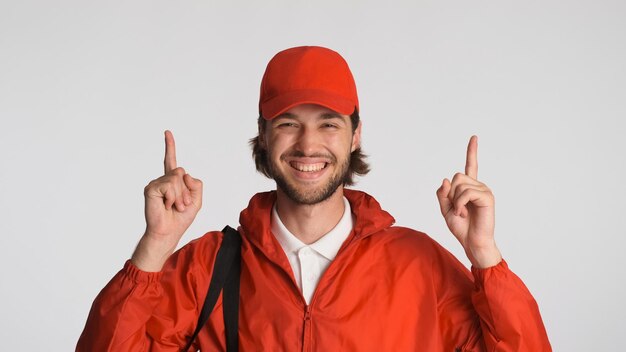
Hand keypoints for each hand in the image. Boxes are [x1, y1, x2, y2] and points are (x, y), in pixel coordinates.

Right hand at [131, 130, 202, 270]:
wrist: (169, 232)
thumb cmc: (180, 219)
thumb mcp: (196, 200)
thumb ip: (196, 184)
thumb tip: (182, 172)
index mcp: (173, 182)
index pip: (171, 161)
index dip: (170, 146)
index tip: (167, 132)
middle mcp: (163, 180)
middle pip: (182, 173)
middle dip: (186, 192)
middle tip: (180, 206)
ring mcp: (156, 184)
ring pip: (176, 178)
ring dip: (180, 196)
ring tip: (174, 207)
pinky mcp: (151, 188)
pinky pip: (169, 185)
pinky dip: (173, 197)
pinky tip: (166, 206)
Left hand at [436, 136, 501, 267]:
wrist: (472, 242)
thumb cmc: (462, 228)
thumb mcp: (445, 209)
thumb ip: (442, 194)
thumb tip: (446, 179)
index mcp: (470, 187)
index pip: (471, 166)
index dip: (472, 151)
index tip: (474, 137)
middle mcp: (479, 186)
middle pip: (456, 176)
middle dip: (451, 193)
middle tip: (457, 209)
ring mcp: (484, 190)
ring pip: (459, 184)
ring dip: (455, 201)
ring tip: (462, 213)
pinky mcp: (487, 197)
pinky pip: (465, 193)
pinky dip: (459, 204)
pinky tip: (464, 213)